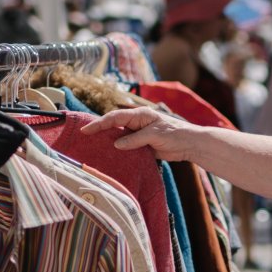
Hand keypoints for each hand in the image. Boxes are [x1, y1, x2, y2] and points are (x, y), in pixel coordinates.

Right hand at [80, 107, 203, 160]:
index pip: (115, 118)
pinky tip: (108, 156)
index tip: (85, 130)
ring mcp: (138, 134)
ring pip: (118, 137)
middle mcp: (136, 123)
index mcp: (139, 115)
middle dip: (99, 131)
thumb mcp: (154, 135)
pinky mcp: (142, 145)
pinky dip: (117, 151)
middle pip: (113, 126)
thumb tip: (116, 144)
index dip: (99, 124)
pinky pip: (126, 147)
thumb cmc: (175, 134)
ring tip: (90, 147)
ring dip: (107, 141)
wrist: (190, 144)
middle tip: (82, 137)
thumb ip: (135, 140)